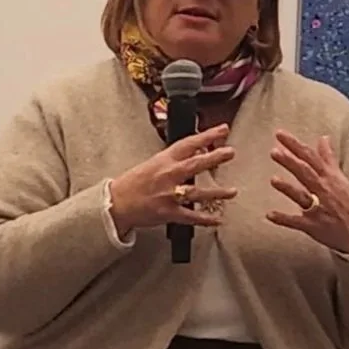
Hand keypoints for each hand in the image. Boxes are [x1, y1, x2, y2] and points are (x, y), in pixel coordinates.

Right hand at [109, 124, 237, 235]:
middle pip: (196, 164)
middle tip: (230, 152)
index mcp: (163, 160)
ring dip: (217, 192)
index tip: (222, 130)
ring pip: (198, 193)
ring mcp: (170, 195)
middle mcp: (168, 175)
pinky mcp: (169, 213)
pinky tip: (218, 219)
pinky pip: (192, 216)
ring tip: (232, 191)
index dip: (207, 136)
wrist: (116, 203)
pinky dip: (206, 219)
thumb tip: (195, 153)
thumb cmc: (132, 183)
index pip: (188, 144)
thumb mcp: (152, 164)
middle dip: (215, 157)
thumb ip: (173, 160)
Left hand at [267, 130, 348, 253]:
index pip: (310, 157)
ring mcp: (319, 209)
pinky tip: (270, 215)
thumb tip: (323, 138)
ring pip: (302, 197)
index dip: (295, 145)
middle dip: (291, 162)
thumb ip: (328, 158)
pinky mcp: (313, 226)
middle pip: (305, 173)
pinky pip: (297, 222)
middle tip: (274, 151)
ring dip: (288, 188)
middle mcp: (324, 191)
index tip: (279, 134)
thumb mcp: (340, 178)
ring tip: (273, 179)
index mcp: (329, 178)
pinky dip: (284, 219)